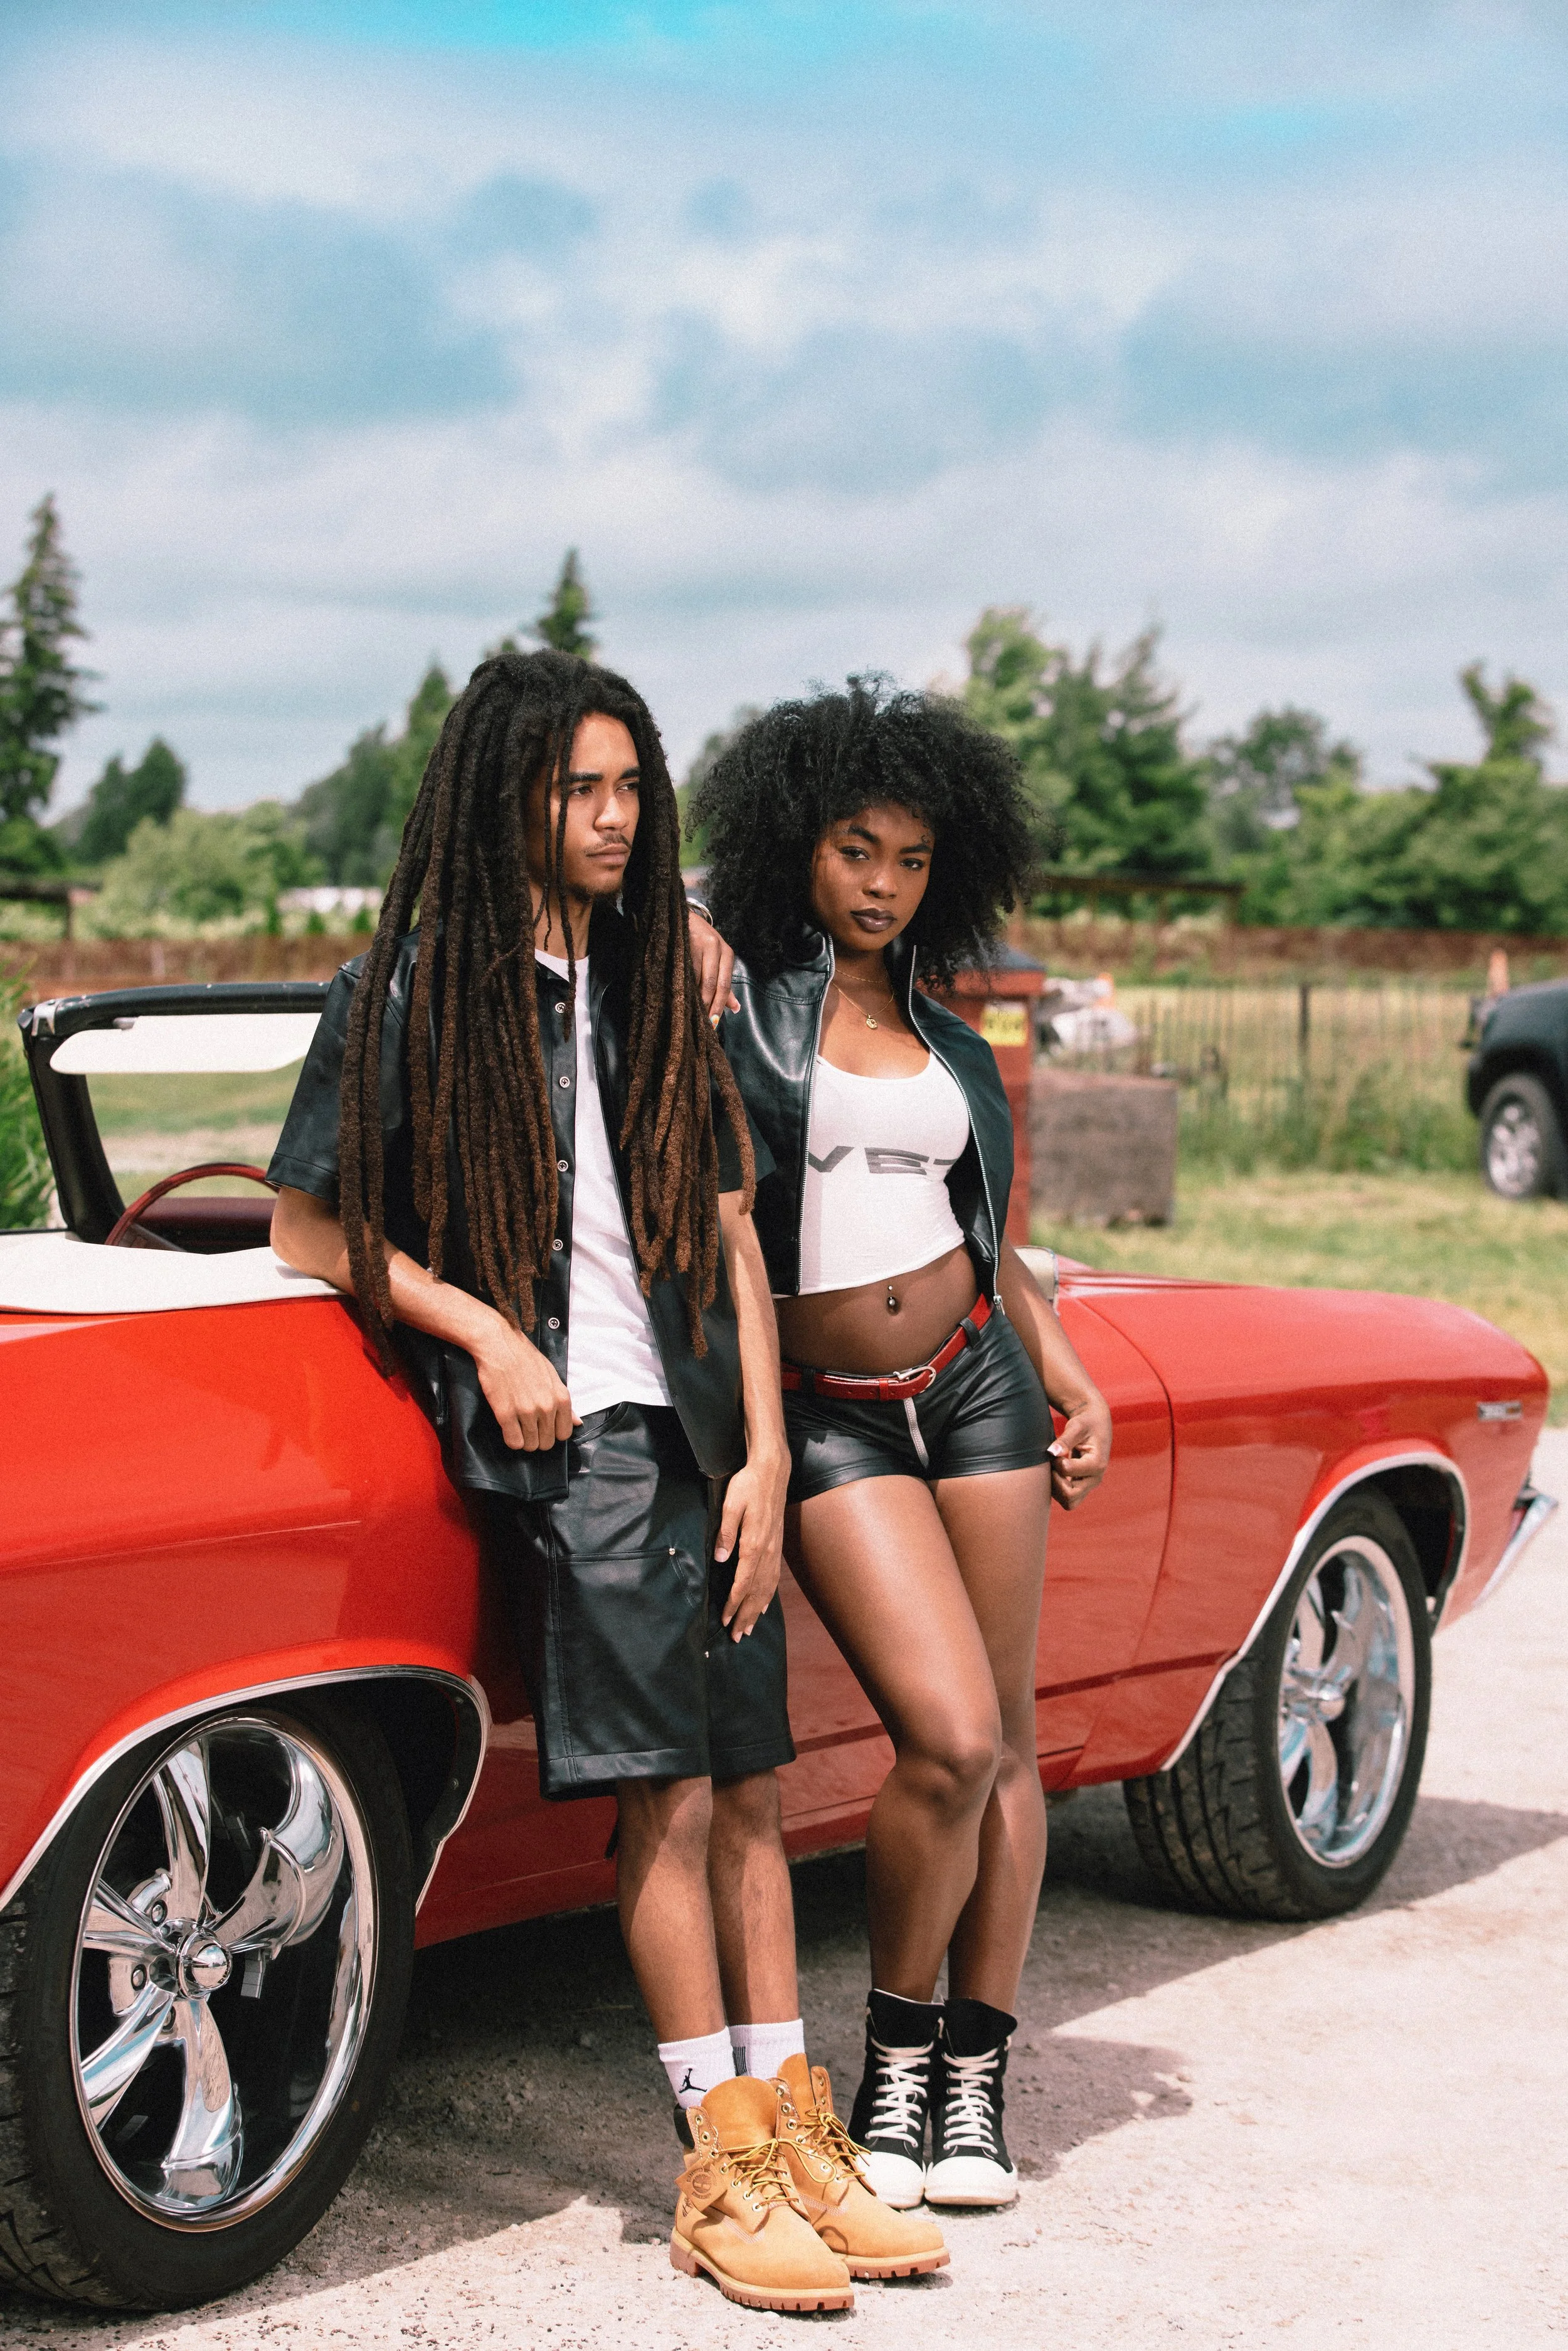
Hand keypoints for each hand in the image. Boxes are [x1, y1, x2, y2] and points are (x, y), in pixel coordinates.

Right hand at [472, 1319, 579, 1450]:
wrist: (500, 1345)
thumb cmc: (526, 1359)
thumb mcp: (552, 1377)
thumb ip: (565, 1403)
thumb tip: (578, 1422)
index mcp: (561, 1398)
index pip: (564, 1433)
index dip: (553, 1433)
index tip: (544, 1428)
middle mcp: (546, 1407)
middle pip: (547, 1443)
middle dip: (538, 1439)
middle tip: (528, 1428)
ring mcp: (526, 1411)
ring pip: (530, 1445)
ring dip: (524, 1440)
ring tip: (518, 1427)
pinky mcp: (505, 1413)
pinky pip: (513, 1441)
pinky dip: (511, 1439)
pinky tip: (508, 1428)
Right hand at [687, 908, 738, 1024]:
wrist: (682, 916)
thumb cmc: (702, 942)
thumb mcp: (717, 960)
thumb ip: (725, 985)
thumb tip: (735, 1008)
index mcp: (727, 953)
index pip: (724, 985)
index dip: (718, 1006)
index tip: (712, 1023)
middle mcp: (716, 946)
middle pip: (711, 983)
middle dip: (706, 1005)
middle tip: (700, 1022)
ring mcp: (698, 943)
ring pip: (696, 978)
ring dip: (692, 997)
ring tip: (688, 1012)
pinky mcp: (682, 942)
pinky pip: (682, 969)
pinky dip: (680, 984)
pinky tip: (677, 995)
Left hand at [714, 1447, 787, 1638]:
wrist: (772, 1471)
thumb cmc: (748, 1485)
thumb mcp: (731, 1504)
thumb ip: (725, 1531)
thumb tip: (721, 1558)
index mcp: (753, 1543)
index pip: (743, 1582)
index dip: (733, 1603)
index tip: (724, 1620)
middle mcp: (767, 1551)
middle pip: (757, 1591)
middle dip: (746, 1615)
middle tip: (736, 1636)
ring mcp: (774, 1549)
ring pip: (767, 1587)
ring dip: (758, 1610)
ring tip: (749, 1628)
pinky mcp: (776, 1544)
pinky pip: (774, 1577)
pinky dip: (769, 1595)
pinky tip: (765, 1605)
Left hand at [1048, 1392, 1111, 1509]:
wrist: (1095, 1425)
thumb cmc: (1086, 1423)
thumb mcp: (1077, 1426)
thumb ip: (1065, 1440)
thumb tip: (1051, 1452)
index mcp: (1097, 1463)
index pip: (1068, 1471)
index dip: (1055, 1461)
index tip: (1055, 1450)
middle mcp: (1094, 1479)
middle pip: (1070, 1497)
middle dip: (1054, 1482)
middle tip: (1052, 1464)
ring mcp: (1088, 1485)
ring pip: (1067, 1502)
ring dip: (1054, 1488)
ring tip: (1053, 1467)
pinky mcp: (1081, 1486)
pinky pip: (1065, 1498)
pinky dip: (1056, 1488)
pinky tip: (1054, 1471)